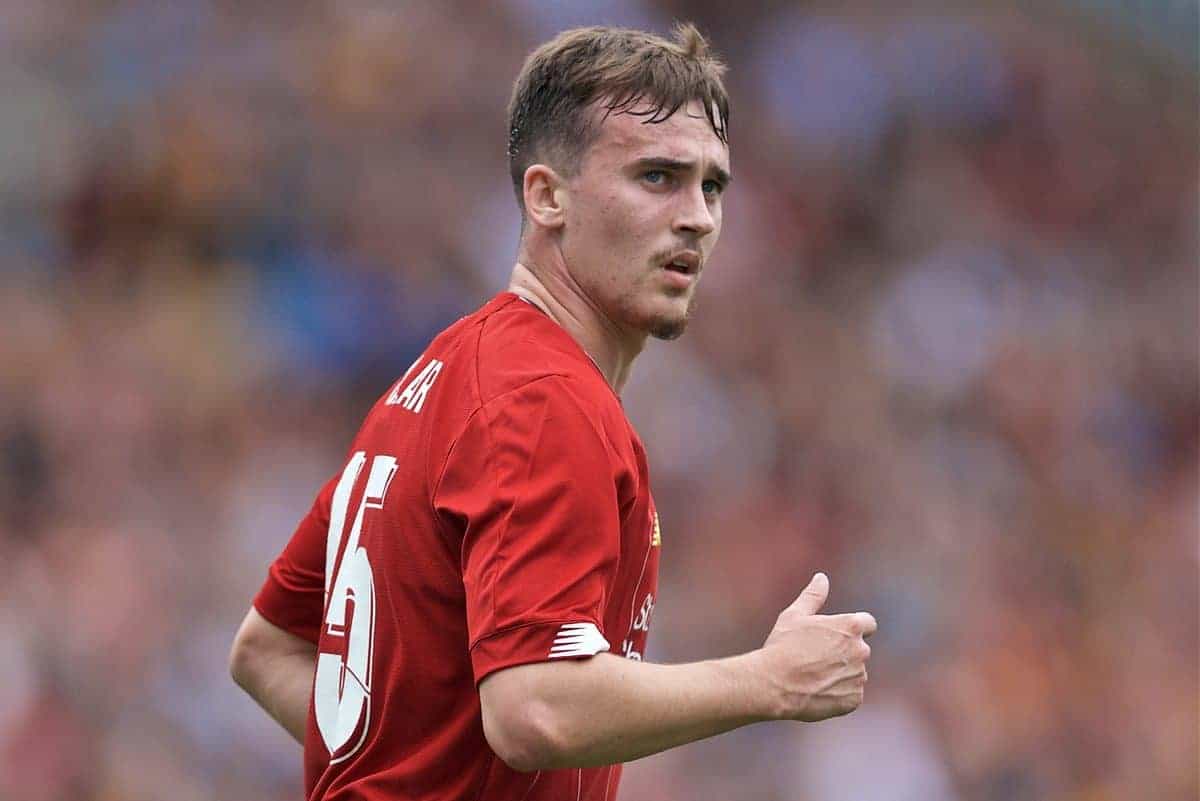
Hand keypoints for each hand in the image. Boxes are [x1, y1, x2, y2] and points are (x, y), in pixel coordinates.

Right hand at [753, 573, 875, 721]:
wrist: (773, 685)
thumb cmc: (782, 646)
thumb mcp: (794, 615)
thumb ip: (813, 596)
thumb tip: (822, 577)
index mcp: (850, 626)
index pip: (868, 623)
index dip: (853, 628)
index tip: (837, 635)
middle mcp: (860, 651)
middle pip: (859, 650)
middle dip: (843, 653)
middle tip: (814, 658)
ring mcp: (859, 677)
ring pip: (854, 673)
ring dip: (840, 674)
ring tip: (812, 676)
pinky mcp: (854, 699)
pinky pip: (851, 694)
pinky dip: (838, 694)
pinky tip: (817, 690)